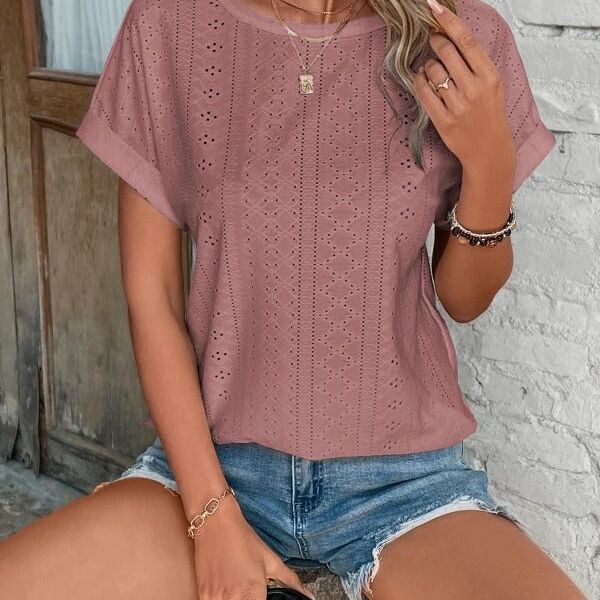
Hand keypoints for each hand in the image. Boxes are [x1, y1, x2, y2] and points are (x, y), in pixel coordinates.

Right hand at [192, 496, 314, 599]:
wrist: (215, 523)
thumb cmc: (244, 540)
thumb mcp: (271, 560)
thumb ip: (291, 582)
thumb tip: (309, 595)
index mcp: (252, 594)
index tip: (263, 598)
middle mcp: (231, 599)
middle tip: (252, 593)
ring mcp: (214, 598)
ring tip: (240, 590)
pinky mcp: (202, 595)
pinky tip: (229, 592)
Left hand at [413, 0, 515, 173]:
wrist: (488, 150)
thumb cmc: (489, 114)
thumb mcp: (492, 84)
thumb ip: (475, 62)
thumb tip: (452, 35)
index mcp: (489, 75)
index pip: (466, 40)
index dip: (447, 20)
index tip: (433, 6)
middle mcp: (474, 88)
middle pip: (446, 52)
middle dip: (435, 41)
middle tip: (432, 40)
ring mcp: (458, 105)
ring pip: (432, 71)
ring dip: (428, 65)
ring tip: (432, 69)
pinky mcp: (443, 120)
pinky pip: (423, 92)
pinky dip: (418, 81)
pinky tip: (421, 79)